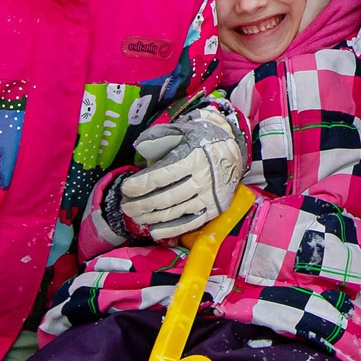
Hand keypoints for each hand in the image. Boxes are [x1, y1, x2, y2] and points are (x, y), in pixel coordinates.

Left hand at [113, 104, 244, 240]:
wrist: (234, 149)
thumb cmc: (203, 139)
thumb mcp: (184, 130)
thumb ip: (160, 136)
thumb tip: (139, 148)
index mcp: (195, 158)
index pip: (162, 176)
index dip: (141, 185)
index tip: (126, 188)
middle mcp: (204, 179)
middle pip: (166, 198)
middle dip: (141, 204)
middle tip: (126, 205)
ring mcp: (210, 197)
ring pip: (175, 212)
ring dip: (151, 217)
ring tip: (136, 216)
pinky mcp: (215, 209)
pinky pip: (190, 223)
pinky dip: (171, 229)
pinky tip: (154, 230)